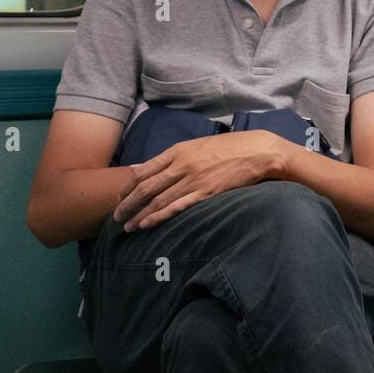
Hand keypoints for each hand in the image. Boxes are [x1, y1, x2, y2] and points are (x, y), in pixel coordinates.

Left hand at [113, 130, 289, 232]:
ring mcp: (193, 180)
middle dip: (127, 204)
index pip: (143, 171)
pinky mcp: (206, 193)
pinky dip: (159, 217)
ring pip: (158, 200)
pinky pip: (177, 207)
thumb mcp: (196, 146)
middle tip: (116, 216)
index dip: (128, 186)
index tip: (120, 197)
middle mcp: (181, 165)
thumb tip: (143, 167)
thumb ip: (170, 157)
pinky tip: (147, 224)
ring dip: (139, 215)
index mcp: (178, 151)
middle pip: (145, 187)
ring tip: (128, 227)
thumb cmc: (228, 148)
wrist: (257, 151)